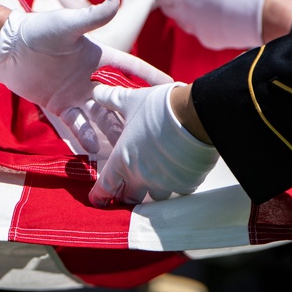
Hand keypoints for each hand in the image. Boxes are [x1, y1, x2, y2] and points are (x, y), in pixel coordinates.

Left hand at [0, 0, 172, 153]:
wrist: (7, 48)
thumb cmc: (37, 30)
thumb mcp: (66, 24)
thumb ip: (91, 17)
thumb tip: (115, 1)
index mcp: (99, 57)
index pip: (131, 69)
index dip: (150, 77)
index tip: (171, 87)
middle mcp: (91, 77)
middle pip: (119, 99)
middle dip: (134, 115)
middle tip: (153, 132)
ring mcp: (76, 93)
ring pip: (100, 116)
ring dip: (112, 131)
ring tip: (126, 149)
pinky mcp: (59, 105)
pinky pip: (76, 123)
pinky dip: (85, 136)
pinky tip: (95, 150)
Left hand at [88, 83, 218, 205]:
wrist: (195, 115)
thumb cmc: (158, 109)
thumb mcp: (131, 101)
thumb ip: (111, 99)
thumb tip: (96, 91)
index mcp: (123, 160)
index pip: (105, 187)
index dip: (99, 196)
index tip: (97, 200)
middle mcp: (141, 177)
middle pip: (129, 199)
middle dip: (127, 196)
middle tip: (128, 191)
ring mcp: (164, 183)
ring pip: (155, 197)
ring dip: (154, 190)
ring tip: (157, 178)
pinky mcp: (186, 183)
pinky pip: (179, 190)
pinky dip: (177, 183)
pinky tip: (180, 171)